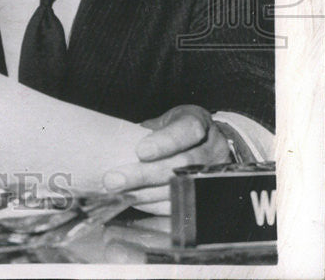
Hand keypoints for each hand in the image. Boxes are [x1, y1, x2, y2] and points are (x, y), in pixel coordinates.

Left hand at [101, 105, 230, 214]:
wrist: (206, 143)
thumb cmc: (175, 130)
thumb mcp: (163, 120)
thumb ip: (143, 132)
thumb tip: (108, 144)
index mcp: (198, 121)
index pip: (187, 131)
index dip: (165, 142)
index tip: (140, 151)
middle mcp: (212, 147)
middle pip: (182, 164)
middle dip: (145, 174)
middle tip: (114, 180)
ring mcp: (216, 172)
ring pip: (182, 186)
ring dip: (147, 193)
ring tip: (120, 193)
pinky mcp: (210, 193)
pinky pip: (185, 204)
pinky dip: (157, 204)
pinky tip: (136, 201)